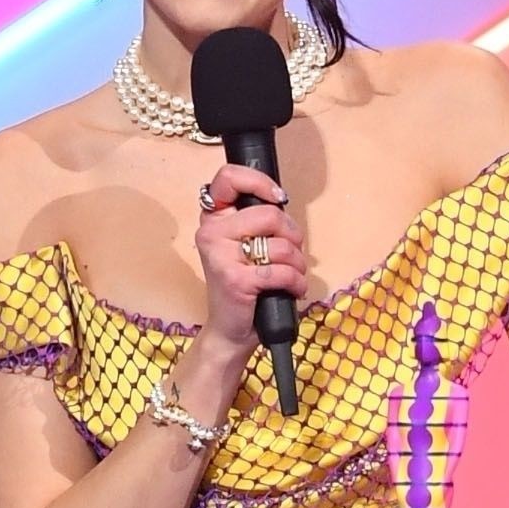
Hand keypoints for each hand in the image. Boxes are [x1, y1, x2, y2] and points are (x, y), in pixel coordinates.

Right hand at [195, 164, 307, 350]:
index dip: (259, 182)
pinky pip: (282, 270)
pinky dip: (296, 282)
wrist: (230, 330)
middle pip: (269, 214)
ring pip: (281, 244)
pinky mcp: (235, 280)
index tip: (277, 198)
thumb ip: (257, 219)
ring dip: (297, 263)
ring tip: (290, 275)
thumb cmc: (244, 285)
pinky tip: (292, 290)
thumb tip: (281, 201)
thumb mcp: (245, 244)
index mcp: (213, 218)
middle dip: (292, 235)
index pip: (228, 177)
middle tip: (290, 253)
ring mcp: (220, 256)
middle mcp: (211, 233)